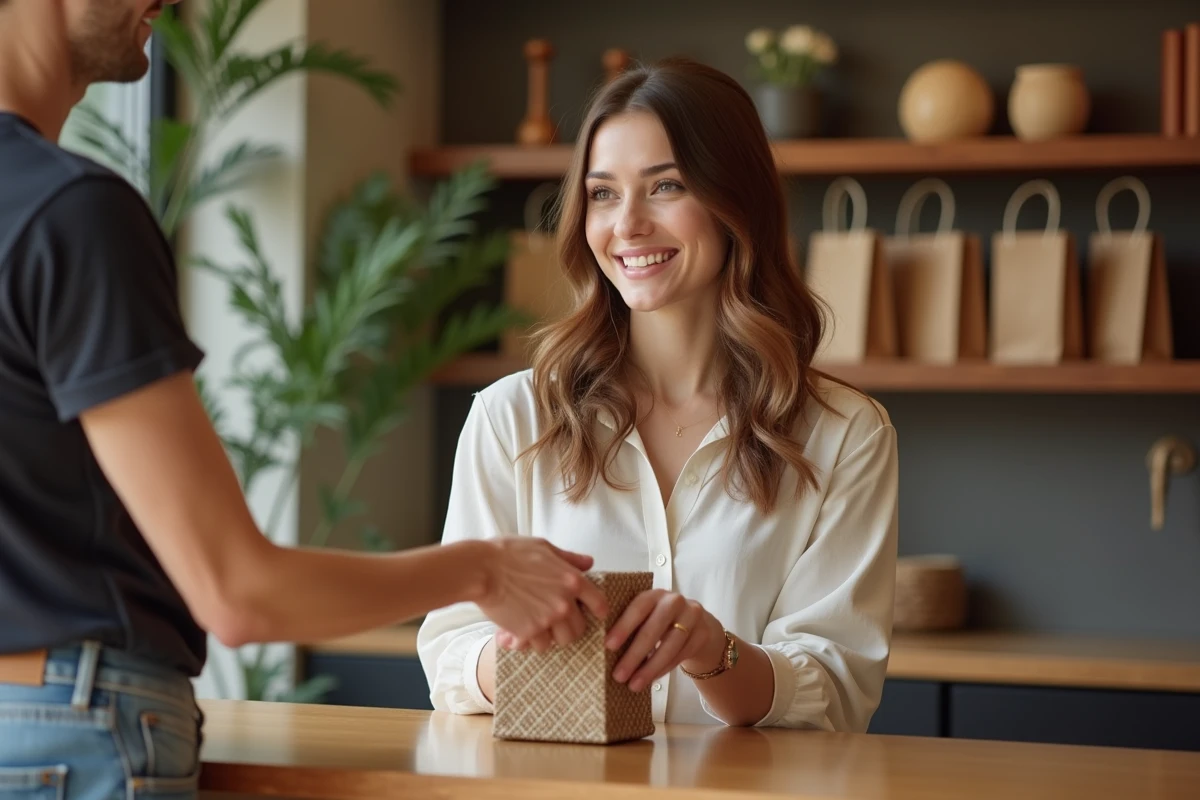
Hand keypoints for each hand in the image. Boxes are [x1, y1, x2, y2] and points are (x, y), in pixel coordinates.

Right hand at [476, 537, 607, 648]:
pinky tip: (520, 633)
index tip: (594, 613)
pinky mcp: (529, 632)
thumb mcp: (543, 548)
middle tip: (557, 622)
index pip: (599, 603)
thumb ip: (569, 558)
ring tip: (538, 628)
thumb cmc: (509, 554)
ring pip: (560, 641)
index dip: (599, 611)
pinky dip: (531, 642)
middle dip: (570, 627)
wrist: (482, 570)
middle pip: (579, 629)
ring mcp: (547, 619)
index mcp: (572, 580)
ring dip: (551, 636)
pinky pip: (538, 646)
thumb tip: (588, 562)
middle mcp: (564, 603)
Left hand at [604, 590, 724, 692]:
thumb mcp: (647, 616)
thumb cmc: (661, 622)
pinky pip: (681, 655)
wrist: (698, 625)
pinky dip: (664, 669)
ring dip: (650, 668)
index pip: (638, 607)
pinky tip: (651, 679)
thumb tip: (601, 648)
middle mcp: (675, 601)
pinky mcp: (703, 633)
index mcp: (654, 594)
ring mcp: (692, 616)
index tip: (608, 646)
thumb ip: (630, 624)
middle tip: (618, 675)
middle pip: (654, 629)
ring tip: (634, 685)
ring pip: (670, 645)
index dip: (623, 626)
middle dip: (634, 654)